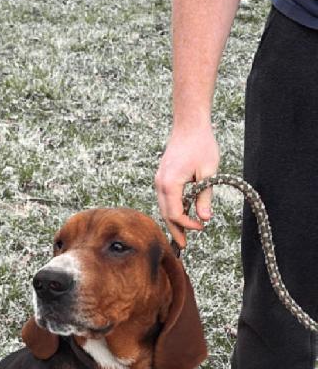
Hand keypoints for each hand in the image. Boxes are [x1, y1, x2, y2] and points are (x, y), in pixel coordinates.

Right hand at [155, 124, 219, 247]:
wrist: (189, 123)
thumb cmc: (201, 144)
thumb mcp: (208, 172)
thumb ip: (205, 197)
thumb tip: (204, 219)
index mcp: (170, 183)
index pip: (175, 213)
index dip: (187, 225)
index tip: (201, 227)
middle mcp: (160, 183)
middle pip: (166, 213)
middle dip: (175, 230)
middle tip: (184, 245)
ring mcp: (159, 179)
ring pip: (164, 207)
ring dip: (173, 221)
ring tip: (183, 233)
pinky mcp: (162, 176)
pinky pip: (165, 198)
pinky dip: (172, 209)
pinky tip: (181, 216)